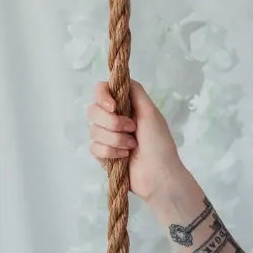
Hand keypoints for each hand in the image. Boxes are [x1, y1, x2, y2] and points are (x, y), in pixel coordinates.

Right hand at [87, 79, 185, 201]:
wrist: (159, 175)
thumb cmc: (159, 143)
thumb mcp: (150, 112)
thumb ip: (135, 91)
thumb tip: (120, 76)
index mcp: (125, 106)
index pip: (101, 90)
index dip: (102, 96)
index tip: (113, 107)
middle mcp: (114, 119)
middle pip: (93, 110)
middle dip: (112, 122)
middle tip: (131, 129)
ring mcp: (107, 137)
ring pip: (93, 130)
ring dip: (115, 139)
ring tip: (132, 146)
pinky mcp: (104, 155)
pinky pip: (94, 147)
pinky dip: (110, 152)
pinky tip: (124, 157)